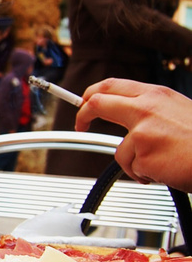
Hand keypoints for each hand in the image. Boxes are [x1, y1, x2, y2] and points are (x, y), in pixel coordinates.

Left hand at [76, 78, 191, 189]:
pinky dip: (146, 176)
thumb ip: (153, 111)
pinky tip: (167, 170)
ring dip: (134, 163)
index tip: (85, 102)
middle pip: (98, 103)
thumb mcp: (179, 111)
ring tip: (161, 164)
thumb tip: (132, 120)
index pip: (112, 86)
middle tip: (81, 125)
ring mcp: (142, 131)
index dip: (92, 94)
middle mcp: (146, 108)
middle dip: (83, 115)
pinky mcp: (143, 154)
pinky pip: (133, 170)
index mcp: (156, 95)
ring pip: (120, 150)